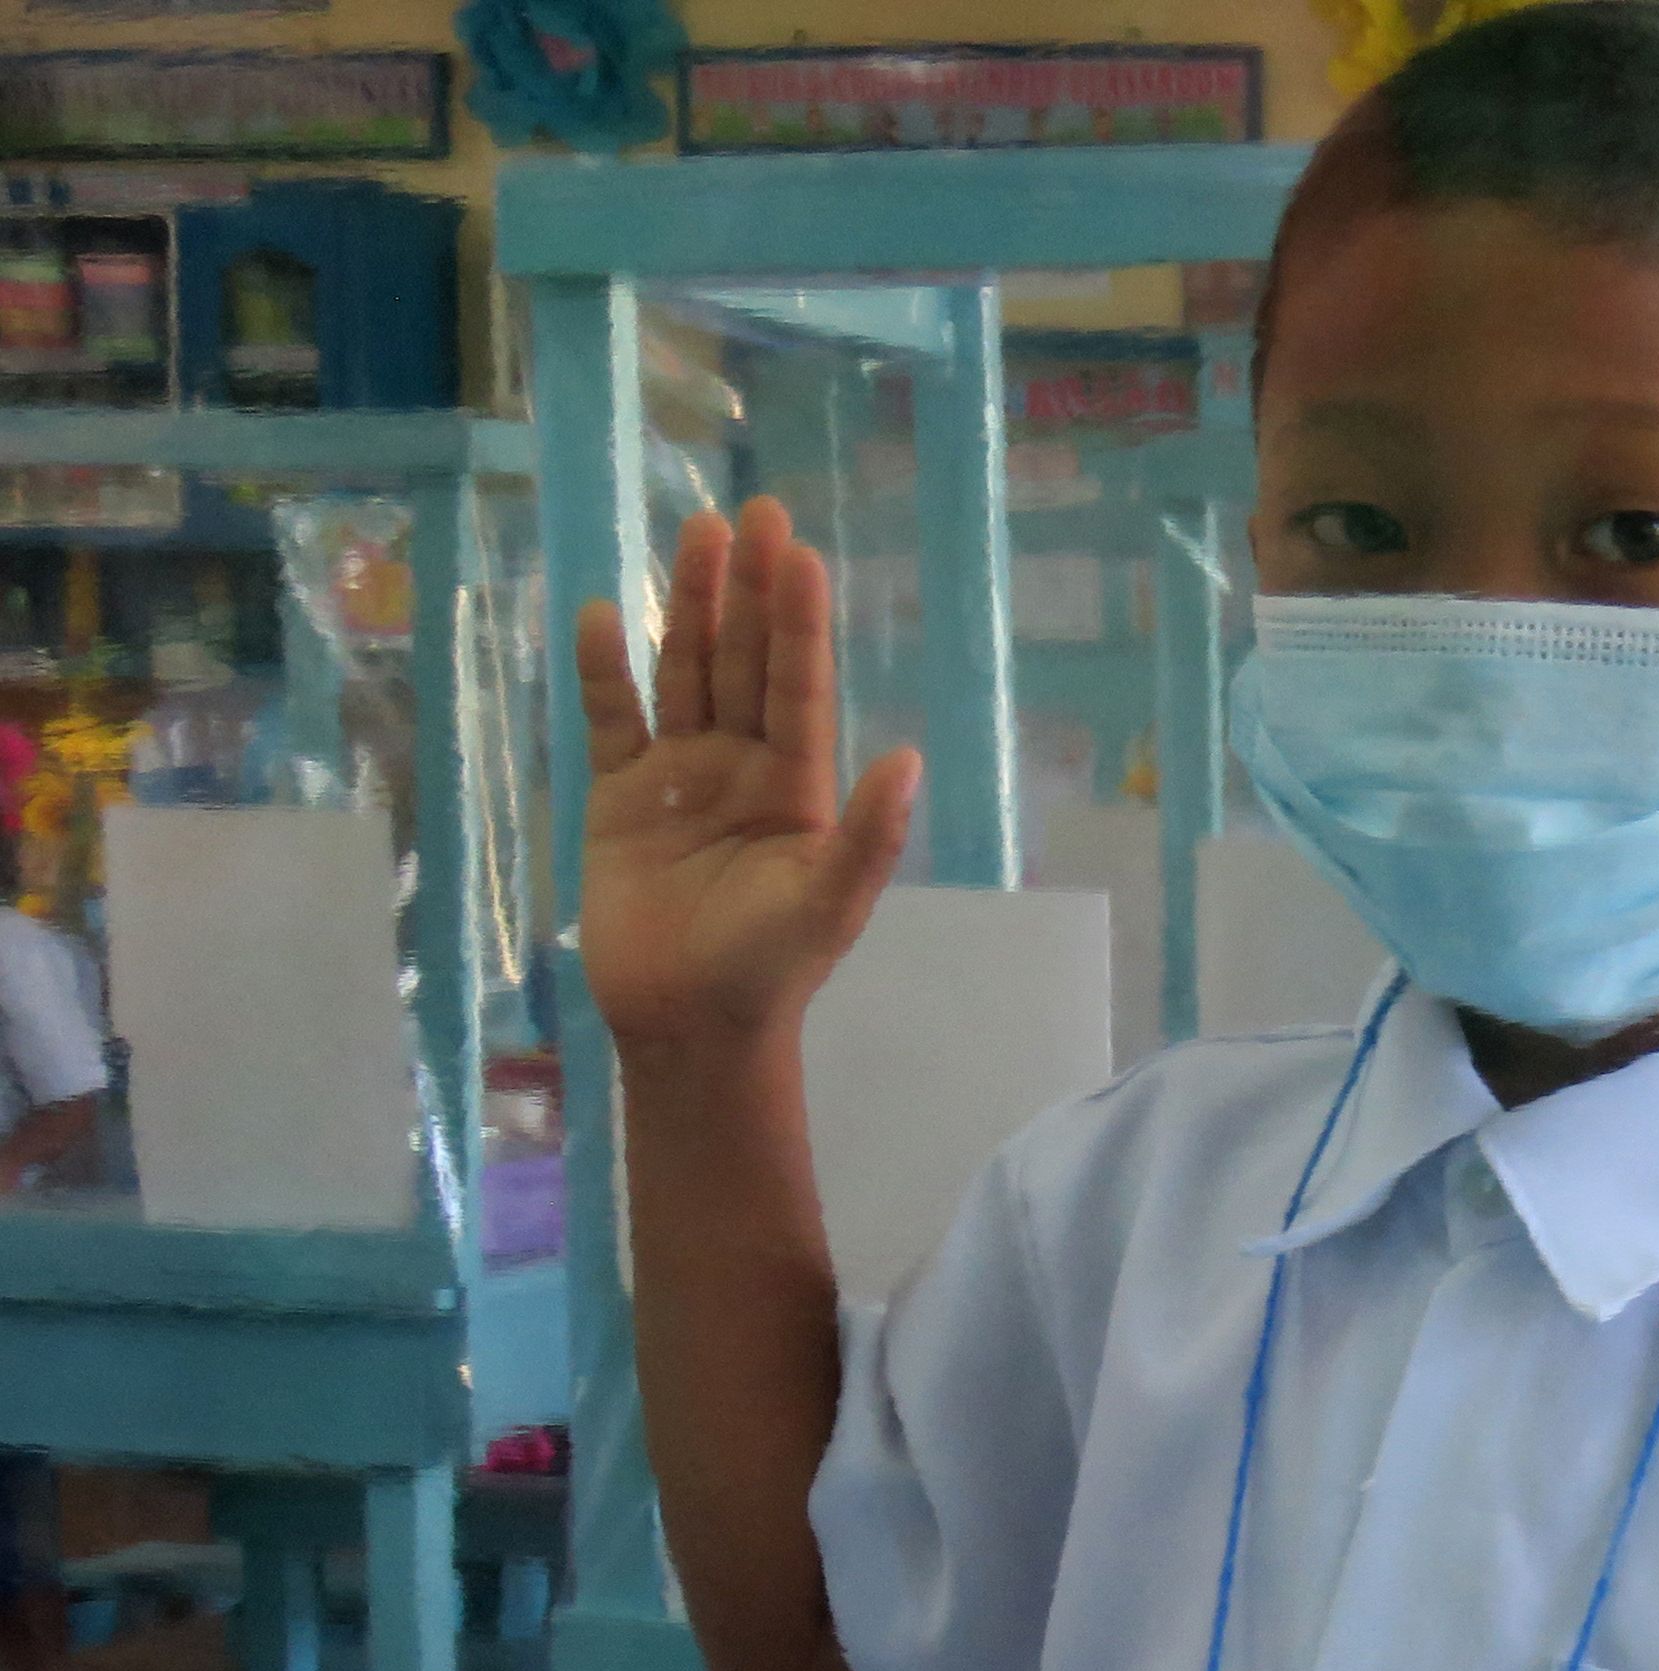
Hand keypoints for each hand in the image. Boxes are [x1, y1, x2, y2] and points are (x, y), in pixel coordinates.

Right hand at [574, 498, 921, 1054]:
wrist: (690, 1024)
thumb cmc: (769, 970)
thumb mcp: (828, 905)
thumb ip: (868, 837)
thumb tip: (909, 760)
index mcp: (799, 785)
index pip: (799, 686)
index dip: (797, 623)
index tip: (799, 555)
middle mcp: (742, 765)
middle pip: (744, 662)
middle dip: (749, 590)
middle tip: (756, 511)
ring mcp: (679, 775)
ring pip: (684, 674)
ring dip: (688, 608)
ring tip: (696, 535)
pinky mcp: (619, 797)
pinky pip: (610, 721)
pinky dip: (604, 672)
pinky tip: (600, 613)